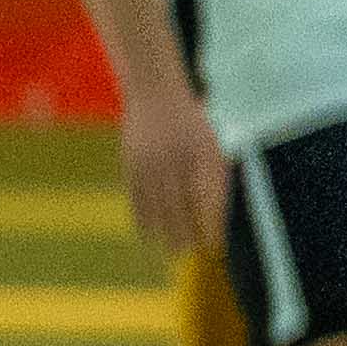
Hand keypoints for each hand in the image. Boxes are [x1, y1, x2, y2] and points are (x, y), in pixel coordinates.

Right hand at [120, 85, 229, 261]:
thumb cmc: (189, 120)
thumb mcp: (210, 142)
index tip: (212, 244)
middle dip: (185, 232)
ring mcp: (152, 161)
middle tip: (188, 254)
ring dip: (163, 230)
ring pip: (158, 204)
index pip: (208, 198)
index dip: (210, 224)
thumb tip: (215, 212)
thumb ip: (214, 174)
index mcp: (202, 155)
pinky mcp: (132, 163)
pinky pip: (137, 196)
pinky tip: (145, 232)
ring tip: (168, 251)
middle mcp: (177, 160)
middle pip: (182, 206)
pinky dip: (141, 216)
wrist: (154, 91)